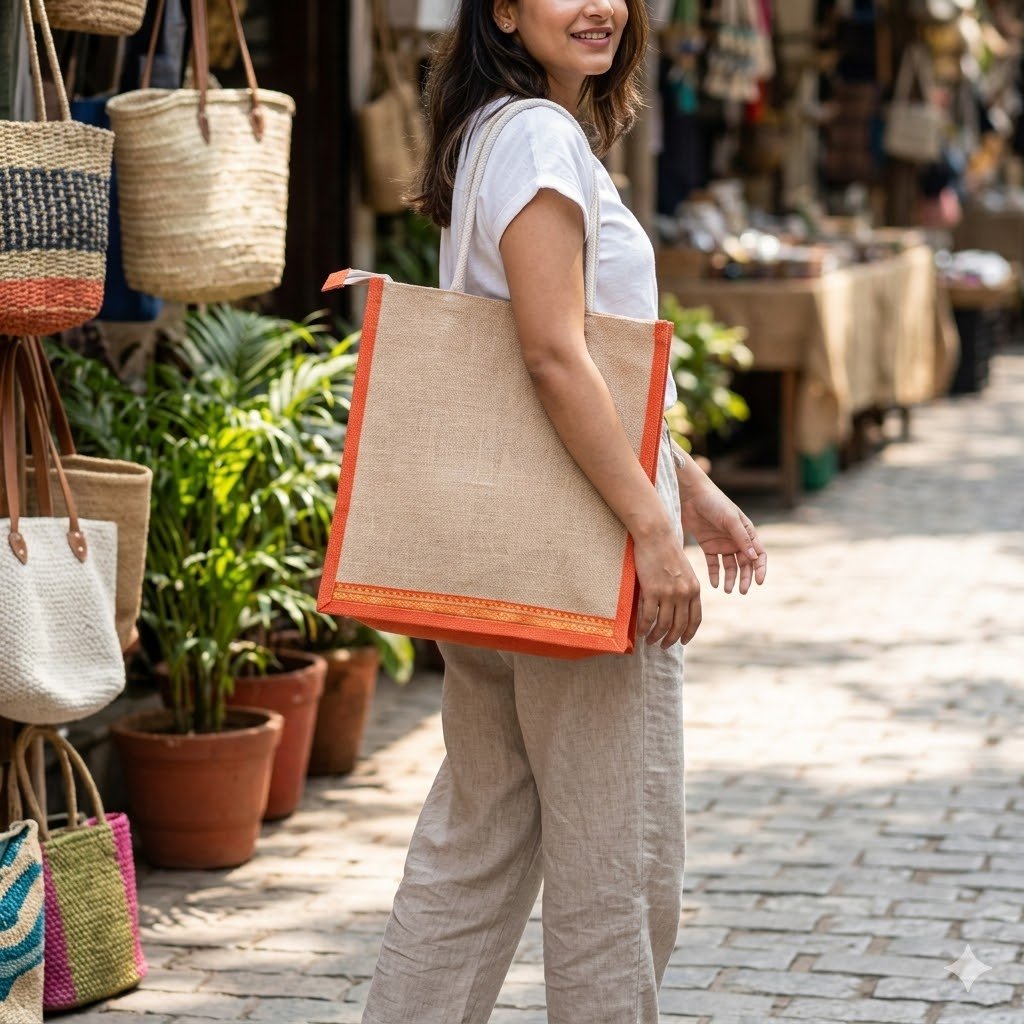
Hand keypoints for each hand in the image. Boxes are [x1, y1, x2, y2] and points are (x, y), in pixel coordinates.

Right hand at [632, 524, 701, 647]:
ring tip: (650, 641)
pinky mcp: (652, 591)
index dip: (689, 633)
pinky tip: (641, 631)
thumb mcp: (685, 572)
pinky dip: (645, 627)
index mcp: (695, 589)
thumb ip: (685, 589)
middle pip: (679, 625)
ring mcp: (669, 593)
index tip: (683, 641)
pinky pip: (649, 617)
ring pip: (663, 625)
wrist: (656, 536)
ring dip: (657, 636)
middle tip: (663, 646)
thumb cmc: (667, 551)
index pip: (695, 619)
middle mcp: (684, 594)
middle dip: (671, 640)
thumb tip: (679, 607)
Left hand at [679, 483, 766, 593]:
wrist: (691, 496)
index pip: (758, 555)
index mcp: (747, 533)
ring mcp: (722, 544)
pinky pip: (714, 564)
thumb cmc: (715, 503)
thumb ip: (741, 538)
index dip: (760, 568)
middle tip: (742, 591)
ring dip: (730, 579)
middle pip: (744, 564)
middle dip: (745, 578)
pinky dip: (715, 574)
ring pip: (730, 567)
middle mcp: (736, 540)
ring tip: (728, 590)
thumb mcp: (731, 519)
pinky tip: (715, 583)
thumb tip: (753, 558)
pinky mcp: (708, 546)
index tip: (759, 581)